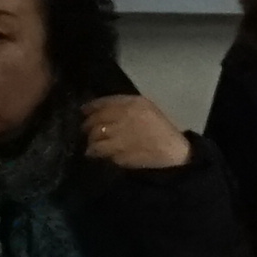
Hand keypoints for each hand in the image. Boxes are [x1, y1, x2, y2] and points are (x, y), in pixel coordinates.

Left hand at [76, 93, 191, 172]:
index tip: (83, 111)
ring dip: (90, 141)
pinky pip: (100, 151)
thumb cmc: (161, 130)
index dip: (90, 107)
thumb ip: (126, 106)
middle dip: (87, 126)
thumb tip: (101, 109)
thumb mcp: (147, 109)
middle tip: (85, 130)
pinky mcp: (119, 153)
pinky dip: (95, 152)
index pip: (103, 102)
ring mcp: (120, 136)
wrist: (173, 153)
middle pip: (95, 120)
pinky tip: (95, 153)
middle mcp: (124, 117)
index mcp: (133, 103)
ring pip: (94, 137)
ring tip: (91, 144)